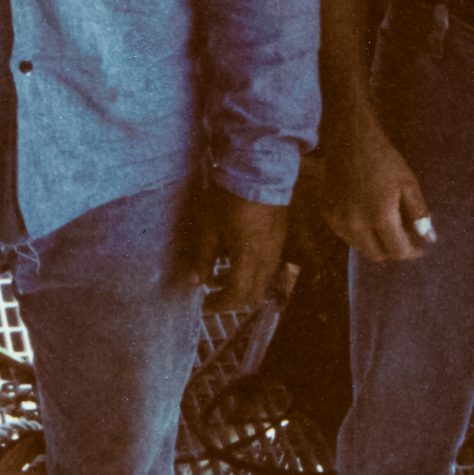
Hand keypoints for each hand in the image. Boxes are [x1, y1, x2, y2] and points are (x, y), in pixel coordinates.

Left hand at [181, 185, 287, 310]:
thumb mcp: (209, 227)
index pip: (238, 294)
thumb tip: (193, 283)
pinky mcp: (280, 237)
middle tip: (211, 293)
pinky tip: (236, 257)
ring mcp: (277, 247)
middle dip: (232, 299)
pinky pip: (268, 265)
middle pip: (254, 293)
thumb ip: (203, 258)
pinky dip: (252, 271)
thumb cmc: (229, 198)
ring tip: (220, 274)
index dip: (220, 304)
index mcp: (249, 255)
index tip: (204, 304)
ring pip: (263, 280)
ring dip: (243, 285)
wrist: (258, 170)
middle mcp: (268, 256)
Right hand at [321, 101, 433, 262]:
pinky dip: (358, 232)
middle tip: (403, 237)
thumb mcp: (408, 184)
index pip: (397, 251)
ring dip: (374, 242)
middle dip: (393, 250)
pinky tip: (365, 216)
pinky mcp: (327, 214)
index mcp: (380, 217)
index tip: (419, 247)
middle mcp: (356, 224)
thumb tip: (429, 239)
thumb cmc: (384, 160)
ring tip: (384, 226)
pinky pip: (345, 234)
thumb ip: (419, 214)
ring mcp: (338, 220)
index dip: (411, 252)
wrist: (350, 139)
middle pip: (377, 255)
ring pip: (360, 247)